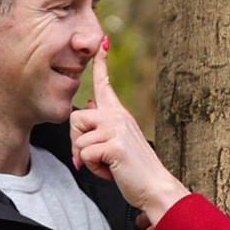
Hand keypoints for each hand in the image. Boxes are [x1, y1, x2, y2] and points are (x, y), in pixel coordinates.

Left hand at [71, 53, 185, 223]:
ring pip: (78, 138)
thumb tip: (87, 106)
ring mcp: (116, 129)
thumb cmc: (133, 169)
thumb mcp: (116, 142)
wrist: (154, 187)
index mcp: (119, 113)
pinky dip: (93, 168)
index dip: (100, 62)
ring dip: (87, 158)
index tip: (102, 42)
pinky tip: (111, 170)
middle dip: (76, 142)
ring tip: (107, 164)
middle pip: (75, 118)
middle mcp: (118, 116)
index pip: (105, 84)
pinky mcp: (113, 145)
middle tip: (95, 157)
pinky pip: (85, 154)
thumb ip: (102, 125)